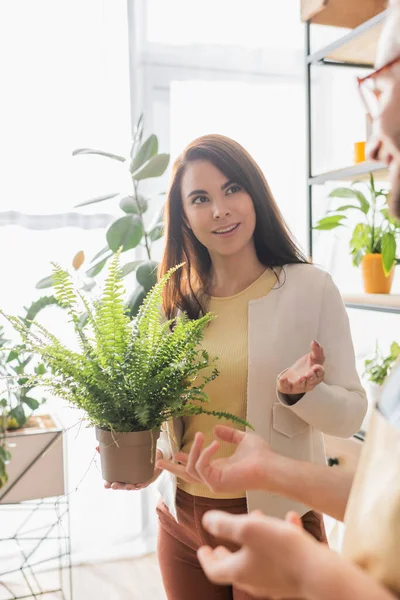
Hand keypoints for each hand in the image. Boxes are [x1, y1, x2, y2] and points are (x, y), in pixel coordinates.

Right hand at [96, 446, 162, 490]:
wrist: (153, 455)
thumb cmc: (136, 456)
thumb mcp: (124, 453)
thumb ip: (110, 451)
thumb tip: (96, 447)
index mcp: (122, 476)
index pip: (113, 482)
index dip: (109, 484)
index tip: (105, 485)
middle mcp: (129, 479)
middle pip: (122, 486)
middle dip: (118, 487)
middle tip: (113, 485)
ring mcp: (138, 480)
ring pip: (133, 486)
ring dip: (129, 487)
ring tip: (128, 486)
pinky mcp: (147, 478)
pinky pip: (144, 482)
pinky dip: (142, 483)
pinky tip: (139, 483)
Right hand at [156, 426, 282, 493]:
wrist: (270, 466)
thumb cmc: (261, 455)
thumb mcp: (242, 439)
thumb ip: (229, 434)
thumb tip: (215, 428)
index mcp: (218, 468)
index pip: (196, 466)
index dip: (183, 459)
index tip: (173, 453)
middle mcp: (213, 477)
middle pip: (186, 475)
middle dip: (171, 467)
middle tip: (157, 459)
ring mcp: (214, 482)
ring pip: (191, 468)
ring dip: (192, 450)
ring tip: (199, 435)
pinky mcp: (216, 483)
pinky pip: (201, 467)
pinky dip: (204, 453)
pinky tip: (214, 443)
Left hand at [197, 510, 318, 598]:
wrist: (320, 572)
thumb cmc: (281, 549)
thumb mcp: (247, 528)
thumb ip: (223, 524)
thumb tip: (206, 521)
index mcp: (239, 571)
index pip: (214, 570)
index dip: (206, 558)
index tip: (202, 549)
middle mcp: (255, 580)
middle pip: (235, 568)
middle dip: (228, 553)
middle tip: (221, 544)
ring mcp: (275, 581)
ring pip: (259, 558)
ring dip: (255, 540)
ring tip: (258, 519)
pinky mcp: (293, 576)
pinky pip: (283, 555)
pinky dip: (282, 537)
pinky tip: (291, 520)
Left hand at [277, 340, 324, 395]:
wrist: (293, 376)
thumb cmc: (305, 367)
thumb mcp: (312, 358)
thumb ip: (316, 351)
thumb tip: (315, 342)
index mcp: (316, 375)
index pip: (320, 373)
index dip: (319, 371)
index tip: (316, 366)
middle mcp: (309, 382)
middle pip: (311, 381)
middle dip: (310, 377)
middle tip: (308, 373)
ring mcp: (299, 386)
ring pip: (301, 385)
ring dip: (300, 382)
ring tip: (300, 378)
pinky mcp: (288, 387)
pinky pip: (286, 387)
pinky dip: (284, 383)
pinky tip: (283, 379)